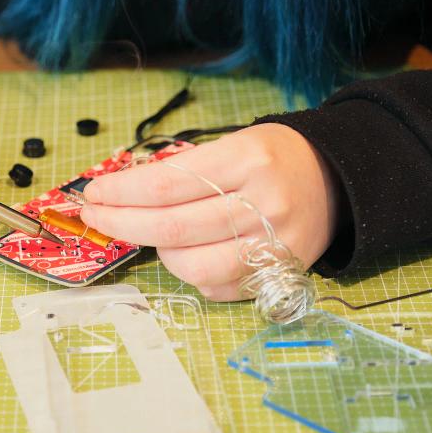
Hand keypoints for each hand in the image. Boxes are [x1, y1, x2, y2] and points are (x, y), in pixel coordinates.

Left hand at [80, 123, 342, 300]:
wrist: (336, 181)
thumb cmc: (272, 159)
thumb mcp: (232, 144)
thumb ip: (183, 170)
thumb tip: (121, 195)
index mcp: (248, 159)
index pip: (166, 184)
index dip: (121, 194)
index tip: (94, 195)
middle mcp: (265, 203)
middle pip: (172, 227)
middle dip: (122, 225)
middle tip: (97, 218)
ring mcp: (274, 245)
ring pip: (193, 267)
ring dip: (159, 254)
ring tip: (155, 236)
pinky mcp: (278, 275)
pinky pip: (216, 288)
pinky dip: (191, 274)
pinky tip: (188, 253)